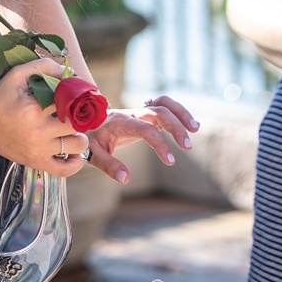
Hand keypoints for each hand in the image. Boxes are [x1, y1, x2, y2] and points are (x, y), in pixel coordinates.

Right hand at [0, 58, 86, 174]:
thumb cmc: (1, 98)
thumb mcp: (17, 75)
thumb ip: (44, 66)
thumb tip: (69, 72)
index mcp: (33, 108)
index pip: (70, 100)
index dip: (78, 95)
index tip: (77, 94)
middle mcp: (37, 131)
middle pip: (78, 123)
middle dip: (81, 116)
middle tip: (76, 112)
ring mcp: (38, 149)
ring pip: (78, 145)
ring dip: (80, 136)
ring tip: (72, 130)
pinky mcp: (36, 162)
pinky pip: (65, 170)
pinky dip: (75, 163)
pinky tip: (72, 152)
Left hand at [85, 95, 199, 183]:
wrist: (85, 121)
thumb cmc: (91, 139)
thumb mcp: (94, 154)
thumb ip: (110, 166)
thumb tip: (126, 178)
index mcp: (121, 123)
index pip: (146, 129)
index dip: (160, 144)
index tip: (170, 161)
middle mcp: (133, 113)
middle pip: (160, 111)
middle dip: (176, 127)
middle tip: (188, 147)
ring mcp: (141, 112)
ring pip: (165, 103)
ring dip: (182, 113)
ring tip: (196, 128)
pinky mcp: (146, 114)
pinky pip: (165, 107)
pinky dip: (179, 113)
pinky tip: (190, 126)